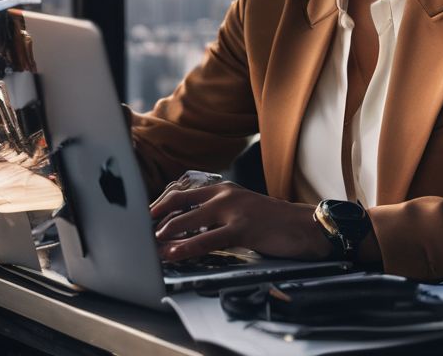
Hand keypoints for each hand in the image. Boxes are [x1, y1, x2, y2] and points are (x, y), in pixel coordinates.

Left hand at [149, 181, 330, 262]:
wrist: (307, 226)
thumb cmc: (273, 223)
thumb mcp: (241, 212)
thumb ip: (216, 216)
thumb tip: (184, 231)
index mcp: (222, 189)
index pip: (179, 192)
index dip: (156, 206)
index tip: (140, 220)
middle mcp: (224, 193)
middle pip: (176, 200)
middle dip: (152, 217)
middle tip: (135, 232)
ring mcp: (233, 209)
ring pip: (187, 219)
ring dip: (163, 234)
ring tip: (147, 247)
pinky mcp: (243, 227)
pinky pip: (208, 238)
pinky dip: (187, 247)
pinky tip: (173, 254)